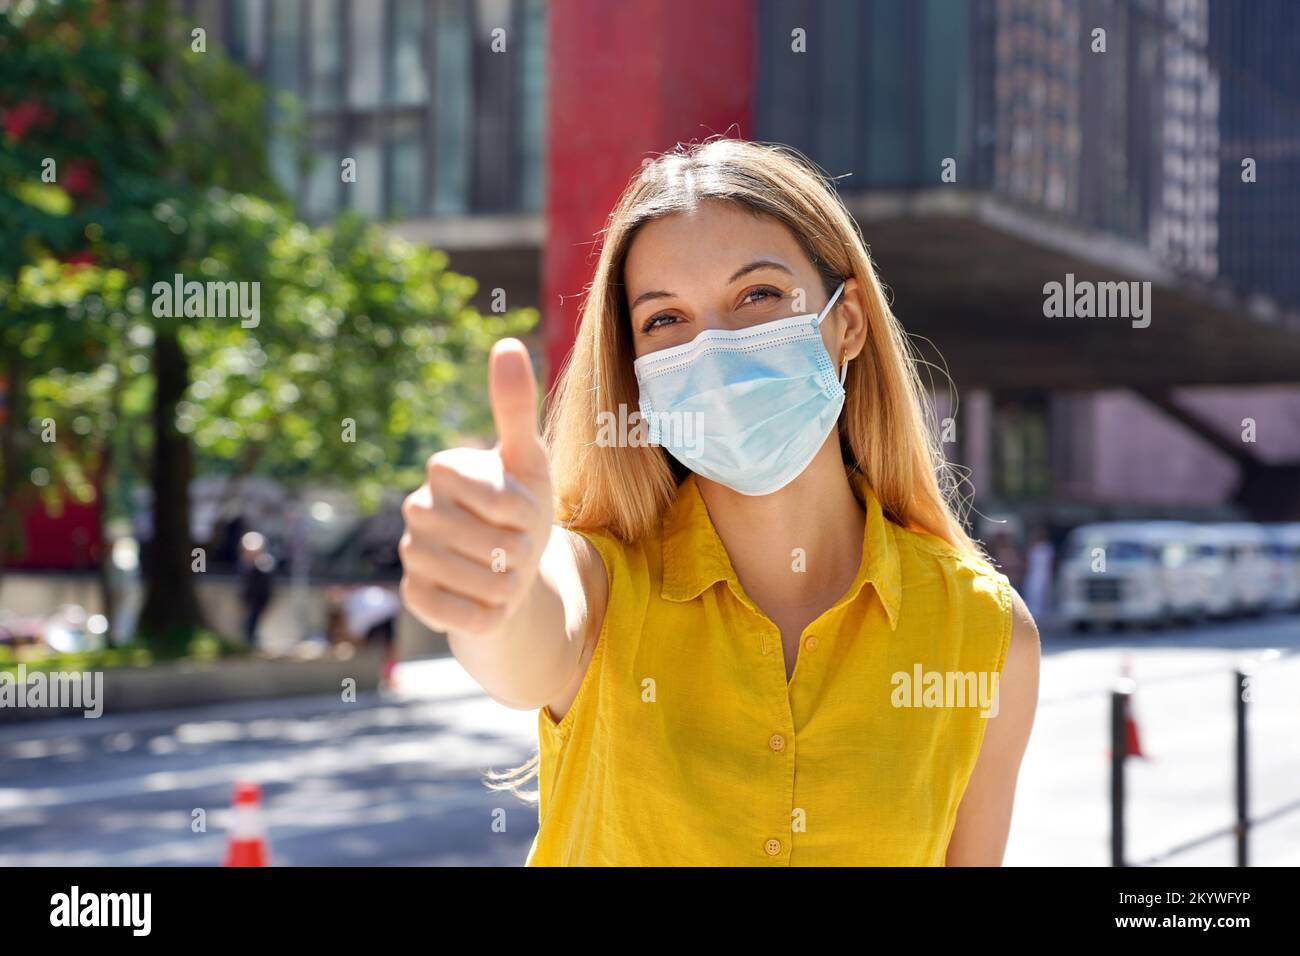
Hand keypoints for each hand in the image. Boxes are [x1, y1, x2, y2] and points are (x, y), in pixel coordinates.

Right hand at [400, 339, 552, 636]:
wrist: (508, 573)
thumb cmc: (521, 510)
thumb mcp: (528, 460)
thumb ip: (516, 406)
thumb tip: (506, 343)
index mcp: (443, 469)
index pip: (491, 494)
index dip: (520, 508)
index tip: (522, 507)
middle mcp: (417, 509)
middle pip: (488, 541)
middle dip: (519, 550)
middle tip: (516, 546)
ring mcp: (412, 554)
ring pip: (478, 580)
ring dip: (507, 584)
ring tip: (504, 572)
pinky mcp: (415, 597)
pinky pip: (461, 615)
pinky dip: (487, 614)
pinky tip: (485, 600)